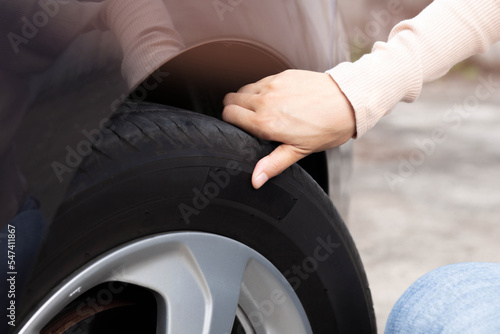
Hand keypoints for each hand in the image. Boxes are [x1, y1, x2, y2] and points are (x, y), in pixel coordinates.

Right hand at [223, 69, 355, 188]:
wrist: (348, 101)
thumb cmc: (327, 128)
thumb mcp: (299, 151)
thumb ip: (272, 164)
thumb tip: (255, 180)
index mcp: (265, 123)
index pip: (229, 115)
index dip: (231, 122)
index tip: (240, 128)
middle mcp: (265, 101)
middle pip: (230, 100)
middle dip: (234, 109)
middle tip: (249, 120)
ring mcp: (273, 85)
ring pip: (244, 88)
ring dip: (247, 98)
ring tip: (263, 110)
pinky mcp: (282, 75)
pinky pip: (261, 81)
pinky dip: (262, 89)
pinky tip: (278, 99)